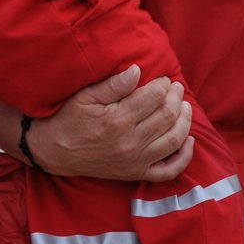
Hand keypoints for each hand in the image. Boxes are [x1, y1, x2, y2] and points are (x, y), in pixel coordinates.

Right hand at [28, 65, 193, 181]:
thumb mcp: (85, 96)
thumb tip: (138, 70)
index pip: (155, 97)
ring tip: (184, 106)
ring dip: (185, 120)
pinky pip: (168, 170)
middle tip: (176, 87)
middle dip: (177, 98)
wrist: (54, 151)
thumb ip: (113, 84)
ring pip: (174, 139)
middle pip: (168, 116)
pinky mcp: (135, 173)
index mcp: (118, 120)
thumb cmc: (68, 119)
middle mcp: (130, 142)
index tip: (163, 78)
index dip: (164, 84)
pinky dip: (184, 157)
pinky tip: (189, 141)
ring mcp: (134, 161)